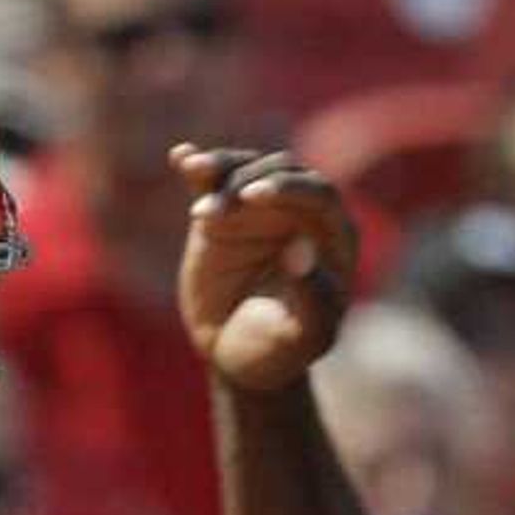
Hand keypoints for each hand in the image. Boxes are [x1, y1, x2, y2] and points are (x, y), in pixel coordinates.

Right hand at [171, 146, 359, 393]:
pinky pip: (212, 182)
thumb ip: (311, 295)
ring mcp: (260, 209)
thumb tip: (300, 248)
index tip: (252, 197)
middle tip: (217, 211)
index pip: (318, 193)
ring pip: (245, 168)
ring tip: (194, 177)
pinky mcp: (224, 214)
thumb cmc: (282, 349)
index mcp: (333, 235)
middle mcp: (300, 212)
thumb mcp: (304, 334)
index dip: (288, 187)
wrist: (240, 357)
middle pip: (281, 171)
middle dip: (249, 180)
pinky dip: (198, 168)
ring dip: (220, 170)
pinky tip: (181, 157)